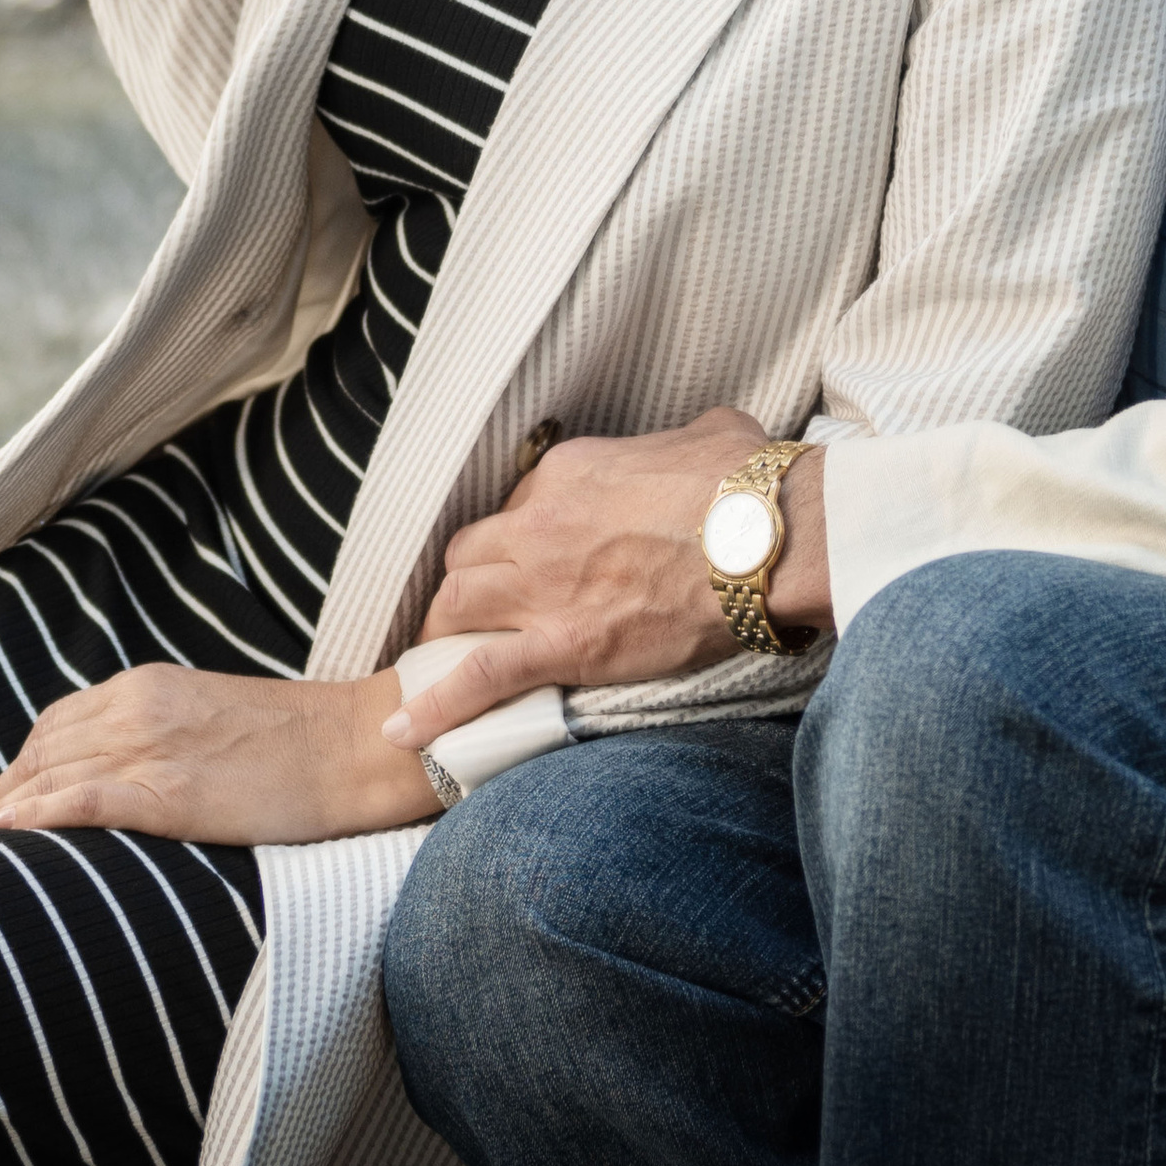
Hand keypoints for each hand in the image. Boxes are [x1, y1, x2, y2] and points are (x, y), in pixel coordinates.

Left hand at [0, 665, 435, 846]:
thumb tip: (118, 781)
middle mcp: (137, 706)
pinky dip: (32, 817)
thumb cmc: (295, 747)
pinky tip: (1, 841)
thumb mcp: (210, 726)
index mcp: (145, 688)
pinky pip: (81, 798)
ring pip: (46, 773)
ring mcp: (152, 745)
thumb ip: (158, 739)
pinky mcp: (170, 788)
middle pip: (36, 752)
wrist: (356, 747)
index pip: (52, 731)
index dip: (11, 777)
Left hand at [381, 412, 835, 752]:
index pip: (517, 507)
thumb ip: (684, 443)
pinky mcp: (562, 645)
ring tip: (441, 661)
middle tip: (477, 613)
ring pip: (458, 606)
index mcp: (569, 472)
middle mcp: (540, 524)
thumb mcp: (711, 434)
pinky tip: (401, 731)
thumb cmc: (746, 486)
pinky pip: (479, 676)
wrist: (764, 539)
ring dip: (447, 632)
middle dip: (469, 584)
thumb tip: (703, 446)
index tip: (536, 559)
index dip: (521, 538)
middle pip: (471, 555)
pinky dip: (436, 705)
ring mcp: (544, 586)